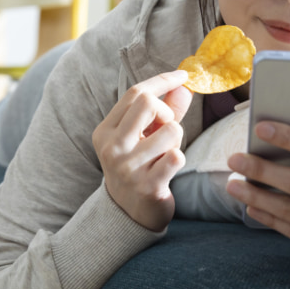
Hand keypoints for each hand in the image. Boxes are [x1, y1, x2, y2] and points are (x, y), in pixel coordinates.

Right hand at [93, 70, 193, 231]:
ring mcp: (128, 168)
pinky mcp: (147, 186)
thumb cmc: (139, 165)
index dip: (163, 80)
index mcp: (105, 130)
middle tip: (165, 128)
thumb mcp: (144, 135)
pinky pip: (177, 156)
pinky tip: (167, 169)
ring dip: (176, 139)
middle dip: (167, 112)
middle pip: (148, 103)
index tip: (184, 75)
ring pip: (170, 130)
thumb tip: (184, 86)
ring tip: (165, 153)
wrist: (129, 213)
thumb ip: (165, 109)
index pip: (135, 92)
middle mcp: (112, 147)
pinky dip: (178, 158)